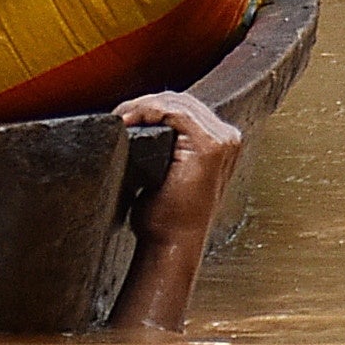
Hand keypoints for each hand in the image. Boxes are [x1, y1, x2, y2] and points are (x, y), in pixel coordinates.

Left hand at [115, 90, 245, 246]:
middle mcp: (227, 139)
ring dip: (141, 107)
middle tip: (117, 117)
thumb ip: (164, 141)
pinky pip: (175, 111)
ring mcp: (222, 141)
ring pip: (175, 102)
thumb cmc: (168, 216)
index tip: (122, 116)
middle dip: (143, 105)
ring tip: (120, 120)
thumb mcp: (167, 170)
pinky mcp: (210, 146)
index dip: (149, 106)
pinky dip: (147, 111)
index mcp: (220, 143)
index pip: (182, 106)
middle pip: (179, 100)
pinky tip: (129, 121)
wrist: (172, 243)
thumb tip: (135, 121)